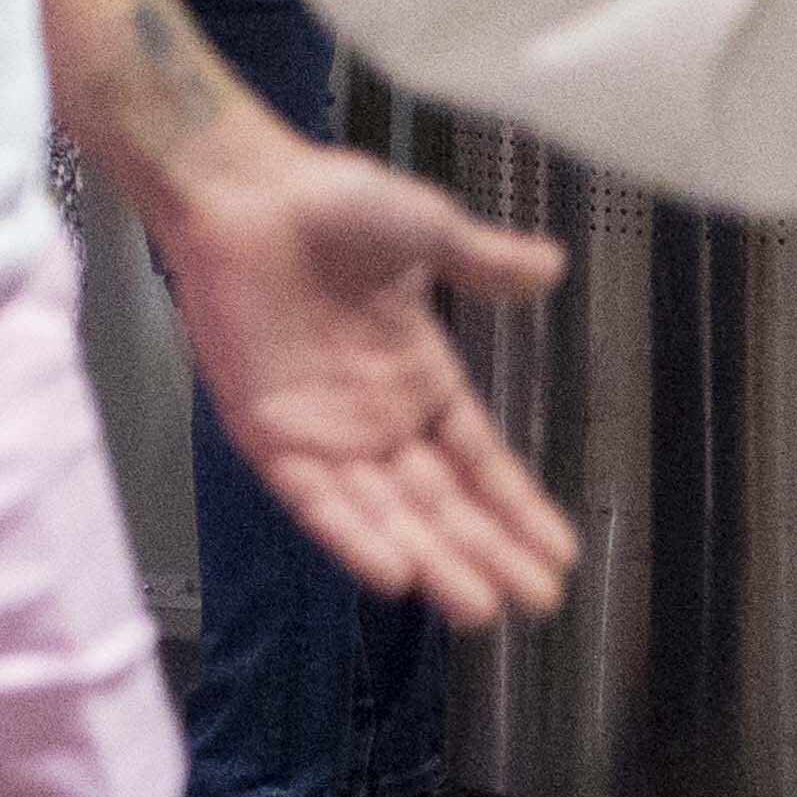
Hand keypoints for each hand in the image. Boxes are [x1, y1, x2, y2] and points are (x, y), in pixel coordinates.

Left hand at [140, 129, 573, 624]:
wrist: (238, 190)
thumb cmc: (323, 202)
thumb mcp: (422, 229)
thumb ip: (481, 258)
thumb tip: (549, 264)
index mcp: (420, 378)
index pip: (480, 462)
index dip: (518, 509)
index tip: (558, 554)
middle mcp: (376, 417)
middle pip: (441, 502)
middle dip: (488, 552)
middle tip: (535, 600)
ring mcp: (323, 429)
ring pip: (386, 513)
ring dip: (430, 559)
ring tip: (478, 606)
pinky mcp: (266, 432)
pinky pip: (314, 499)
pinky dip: (350, 535)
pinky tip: (391, 573)